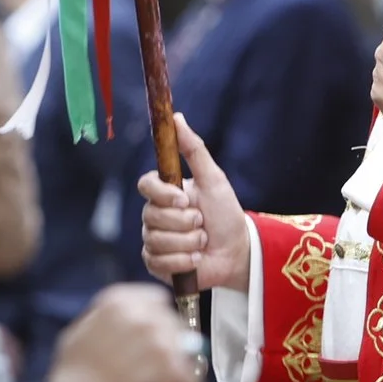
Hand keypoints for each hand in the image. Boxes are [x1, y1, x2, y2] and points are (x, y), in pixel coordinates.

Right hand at [44, 285, 204, 381]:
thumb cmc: (71, 380)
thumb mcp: (80, 331)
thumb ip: (109, 317)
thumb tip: (134, 315)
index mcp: (122, 304)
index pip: (157, 301)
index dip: (153, 319)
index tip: (147, 336)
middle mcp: (148, 321)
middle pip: (173, 324)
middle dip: (164, 342)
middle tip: (146, 366)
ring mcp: (166, 350)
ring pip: (185, 349)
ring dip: (172, 365)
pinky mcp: (179, 380)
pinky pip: (191, 378)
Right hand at [137, 116, 248, 294]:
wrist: (237, 252)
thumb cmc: (225, 213)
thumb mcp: (213, 179)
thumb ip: (193, 149)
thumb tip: (177, 116)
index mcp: (164, 192)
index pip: (145, 184)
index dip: (163, 194)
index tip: (184, 199)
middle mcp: (154, 215)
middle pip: (152, 215)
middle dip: (184, 223)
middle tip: (202, 224)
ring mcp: (153, 240)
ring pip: (157, 240)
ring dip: (188, 242)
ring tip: (203, 242)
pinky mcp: (155, 264)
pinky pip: (159, 262)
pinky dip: (183, 261)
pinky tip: (196, 258)